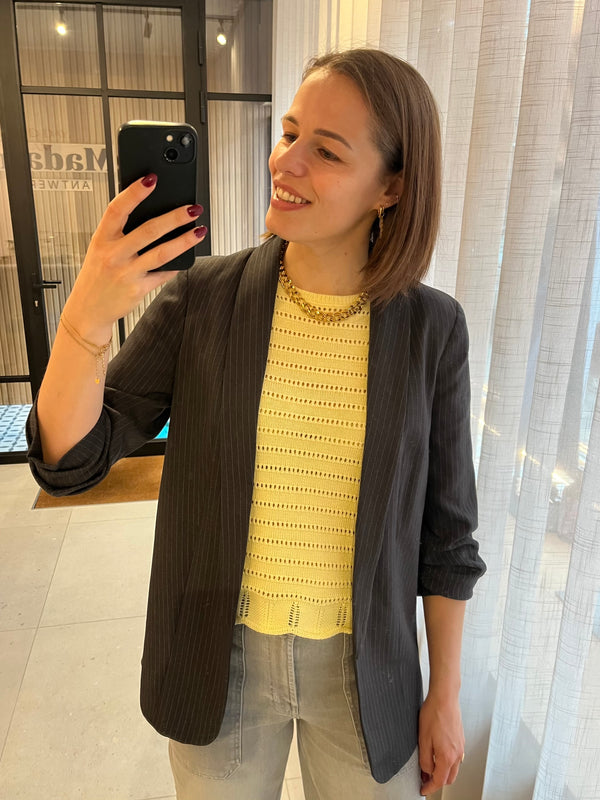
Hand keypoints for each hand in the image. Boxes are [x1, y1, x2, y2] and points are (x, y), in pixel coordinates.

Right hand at [63, 174, 205, 341]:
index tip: (151, 179)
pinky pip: (163, 274)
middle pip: (149, 230)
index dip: (134, 192)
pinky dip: (177, 264)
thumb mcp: (100, 249)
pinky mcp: (138, 289)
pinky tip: (188, 255)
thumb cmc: (97, 276)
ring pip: (162, 253)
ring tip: (200, 230)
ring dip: (184, 240)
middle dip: (174, 217)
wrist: (88, 310)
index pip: (117, 209)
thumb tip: (152, 212)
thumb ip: (120, 232)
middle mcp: (114, 255)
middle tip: (193, 208)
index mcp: (101, 239)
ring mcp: (127, 273)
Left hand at [418, 690, 464, 795]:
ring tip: (430, 768)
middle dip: (437, 782)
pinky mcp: (460, 739)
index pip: (439, 781)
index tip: (423, 790)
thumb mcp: (423, 739)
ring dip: (443, 772)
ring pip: (453, 769)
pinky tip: (439, 755)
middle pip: (449, 778)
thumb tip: (427, 771)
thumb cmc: (434, 713)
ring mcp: (460, 747)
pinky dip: (448, 762)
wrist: (445, 697)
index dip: (429, 788)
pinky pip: (456, 758)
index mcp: (447, 756)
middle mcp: (457, 754)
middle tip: (425, 780)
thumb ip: (425, 759)